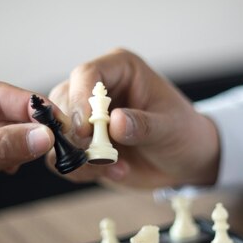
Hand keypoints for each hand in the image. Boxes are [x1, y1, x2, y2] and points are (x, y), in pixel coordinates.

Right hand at [48, 48, 220, 188]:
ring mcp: (86, 116)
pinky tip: (112, 173)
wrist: (184, 162)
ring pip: (58, 131)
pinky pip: (63, 155)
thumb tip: (116, 122)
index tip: (85, 130)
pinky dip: (81, 170)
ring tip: (112, 168)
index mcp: (119, 69)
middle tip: (97, 156)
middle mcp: (96, 88)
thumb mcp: (170, 128)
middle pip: (63, 102)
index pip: (86, 75)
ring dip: (78, 156)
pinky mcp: (82, 143)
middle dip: (75, 134)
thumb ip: (143, 125)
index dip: (80, 100)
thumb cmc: (183, 133)